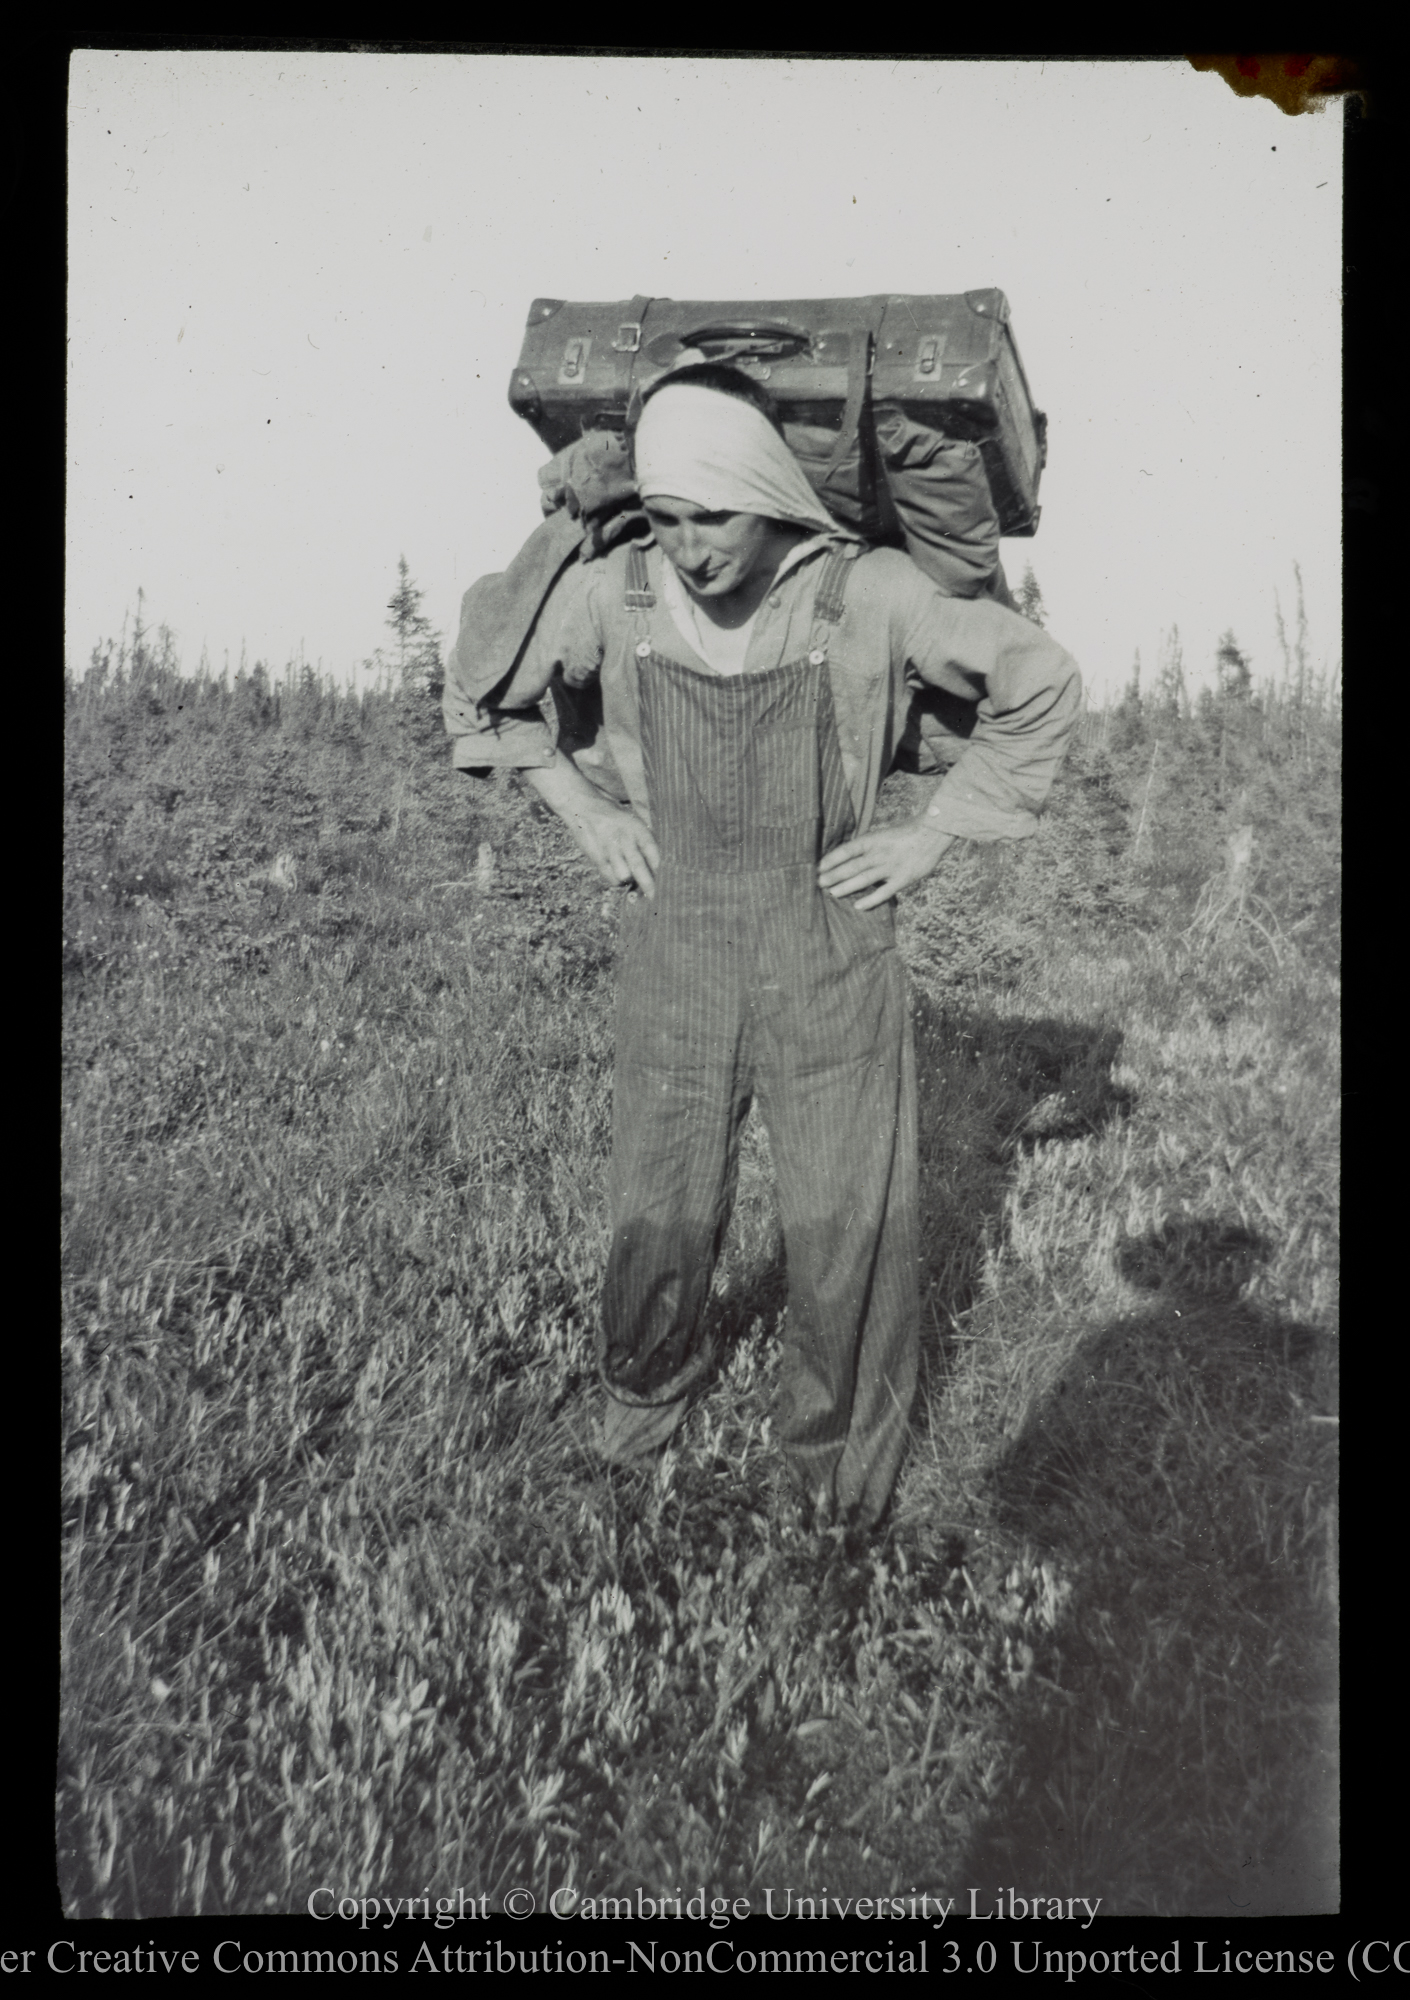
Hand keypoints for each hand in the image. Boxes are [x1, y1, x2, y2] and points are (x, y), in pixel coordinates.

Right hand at [573, 799, 660, 899]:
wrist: (581, 805)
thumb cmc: (611, 814)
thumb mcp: (631, 818)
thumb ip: (642, 838)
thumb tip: (655, 863)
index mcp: (635, 826)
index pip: (652, 850)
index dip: (660, 867)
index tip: (667, 880)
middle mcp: (623, 837)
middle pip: (639, 866)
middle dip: (648, 884)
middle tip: (655, 896)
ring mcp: (608, 847)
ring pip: (624, 875)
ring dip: (629, 881)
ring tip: (631, 878)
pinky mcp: (596, 856)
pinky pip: (609, 876)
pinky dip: (616, 881)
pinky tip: (618, 876)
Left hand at [816, 816, 954, 909]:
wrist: (933, 833)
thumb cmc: (907, 832)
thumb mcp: (884, 834)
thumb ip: (869, 845)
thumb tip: (850, 856)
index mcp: (874, 840)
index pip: (847, 850)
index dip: (832, 859)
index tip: (819, 867)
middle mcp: (879, 853)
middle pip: (852, 866)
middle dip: (834, 875)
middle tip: (819, 883)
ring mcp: (891, 867)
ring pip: (864, 879)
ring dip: (846, 887)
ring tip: (832, 893)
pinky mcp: (903, 879)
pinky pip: (884, 892)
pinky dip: (871, 900)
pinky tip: (858, 906)